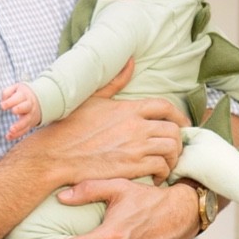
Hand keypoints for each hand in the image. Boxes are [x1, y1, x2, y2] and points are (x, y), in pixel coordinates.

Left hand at [0, 83, 41, 142]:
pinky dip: (17, 134)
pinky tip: (8, 137)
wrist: (39, 100)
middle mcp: (29, 105)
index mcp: (24, 95)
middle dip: (20, 109)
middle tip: (12, 112)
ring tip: (11, 130)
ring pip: (26, 121)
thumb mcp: (16, 88)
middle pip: (26, 107)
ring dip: (19, 126)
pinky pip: (24, 130)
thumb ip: (7, 92)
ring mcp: (31, 116)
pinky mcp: (30, 124)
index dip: (10, 101)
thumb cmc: (22, 94)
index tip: (2, 106)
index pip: (18, 98)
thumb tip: (3, 102)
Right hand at [24, 65, 181, 189]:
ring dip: (173, 158)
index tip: (183, 125)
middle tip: (174, 149)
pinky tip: (156, 177)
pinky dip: (163, 173)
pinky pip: (161, 167)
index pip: (165, 107)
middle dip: (178, 140)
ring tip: (166, 164)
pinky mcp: (132, 167)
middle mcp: (136, 126)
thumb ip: (115, 82)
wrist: (55, 155)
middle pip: (173, 130)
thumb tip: (130, 62)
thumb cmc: (69, 128)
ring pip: (171, 149)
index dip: (178, 116)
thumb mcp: (92, 99)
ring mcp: (135, 147)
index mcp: (128, 108)